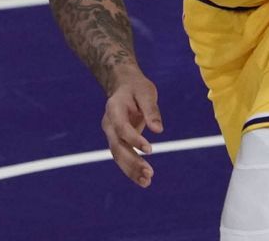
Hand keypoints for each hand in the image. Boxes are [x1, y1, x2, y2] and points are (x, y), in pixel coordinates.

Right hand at [100, 69, 163, 187]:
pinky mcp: (117, 140)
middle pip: (117, 146)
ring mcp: (111, 133)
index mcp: (114, 108)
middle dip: (131, 162)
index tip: (150, 150)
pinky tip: (143, 180)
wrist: (123, 86)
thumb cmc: (137, 88)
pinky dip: (131, 169)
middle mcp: (109, 123)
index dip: (134, 139)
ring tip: (147, 182)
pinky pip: (122, 157)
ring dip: (131, 170)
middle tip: (149, 174)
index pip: (122, 128)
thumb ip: (151, 110)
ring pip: (117, 155)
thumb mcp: (146, 92)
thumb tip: (159, 130)